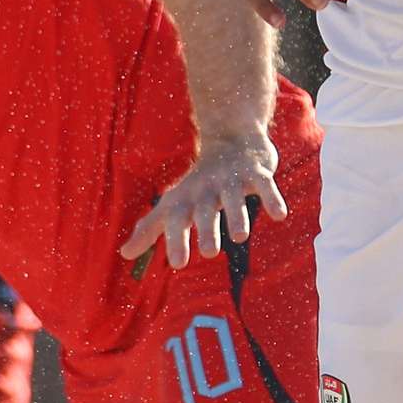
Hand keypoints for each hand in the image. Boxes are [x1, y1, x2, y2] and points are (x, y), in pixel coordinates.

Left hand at [118, 132, 287, 269]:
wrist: (231, 138)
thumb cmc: (199, 183)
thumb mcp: (173, 203)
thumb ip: (150, 228)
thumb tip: (124, 254)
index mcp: (187, 199)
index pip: (178, 220)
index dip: (177, 239)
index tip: (178, 263)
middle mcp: (207, 189)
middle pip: (206, 210)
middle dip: (208, 229)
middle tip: (209, 254)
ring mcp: (232, 179)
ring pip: (235, 198)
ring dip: (237, 215)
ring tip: (240, 236)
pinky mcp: (257, 172)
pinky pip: (265, 184)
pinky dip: (271, 198)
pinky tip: (279, 215)